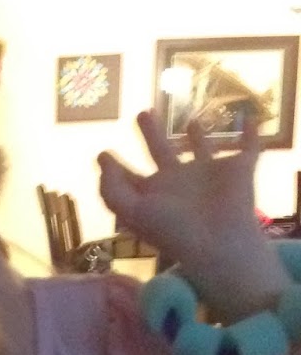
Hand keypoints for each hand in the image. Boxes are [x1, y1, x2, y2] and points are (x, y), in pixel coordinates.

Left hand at [98, 111, 285, 314]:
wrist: (219, 241)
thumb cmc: (173, 229)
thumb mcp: (132, 212)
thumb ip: (111, 190)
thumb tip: (102, 160)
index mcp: (153, 194)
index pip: (131, 178)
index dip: (115, 167)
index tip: (103, 152)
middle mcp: (179, 183)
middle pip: (161, 152)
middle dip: (151, 134)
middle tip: (143, 113)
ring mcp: (209, 175)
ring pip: (202, 148)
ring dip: (198, 135)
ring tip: (191, 120)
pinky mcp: (239, 169)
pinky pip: (249, 148)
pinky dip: (253, 135)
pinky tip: (253, 120)